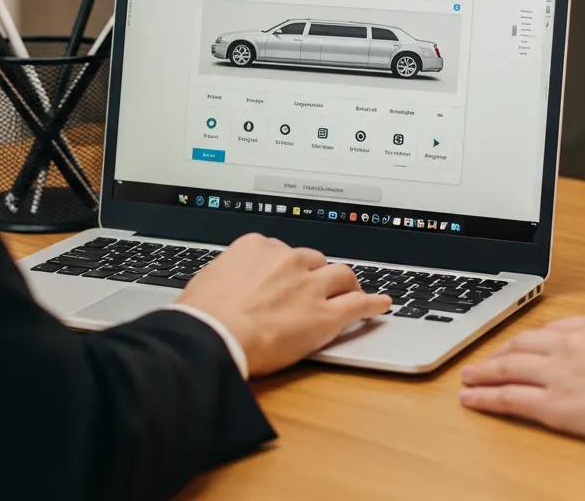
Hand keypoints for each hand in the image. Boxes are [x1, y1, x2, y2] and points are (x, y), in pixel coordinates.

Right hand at [176, 233, 389, 374]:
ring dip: (347, 283)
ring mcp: (310, 286)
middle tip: (316, 288)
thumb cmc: (202, 315)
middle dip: (316, 273)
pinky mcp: (325, 315)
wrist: (212, 336)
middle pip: (313, 260)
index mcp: (257, 247)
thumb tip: (224, 284)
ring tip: (352, 290)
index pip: (280, 251)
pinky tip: (382, 304)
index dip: (286, 268)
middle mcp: (288, 260)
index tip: (287, 277)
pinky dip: (373, 304)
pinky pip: (358, 304)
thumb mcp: (207, 280)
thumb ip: (227, 275)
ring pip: (340, 275)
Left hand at [459, 315, 584, 447]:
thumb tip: (579, 343)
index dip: (525, 342)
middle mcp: (566, 346)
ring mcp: (557, 374)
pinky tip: (472, 398)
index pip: (546, 331)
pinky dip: (486, 397)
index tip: (515, 347)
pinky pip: (510, 398)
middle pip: (520, 346)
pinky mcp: (555, 406)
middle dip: (497, 353)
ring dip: (483, 373)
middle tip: (482, 361)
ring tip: (468, 378)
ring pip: (507, 369)